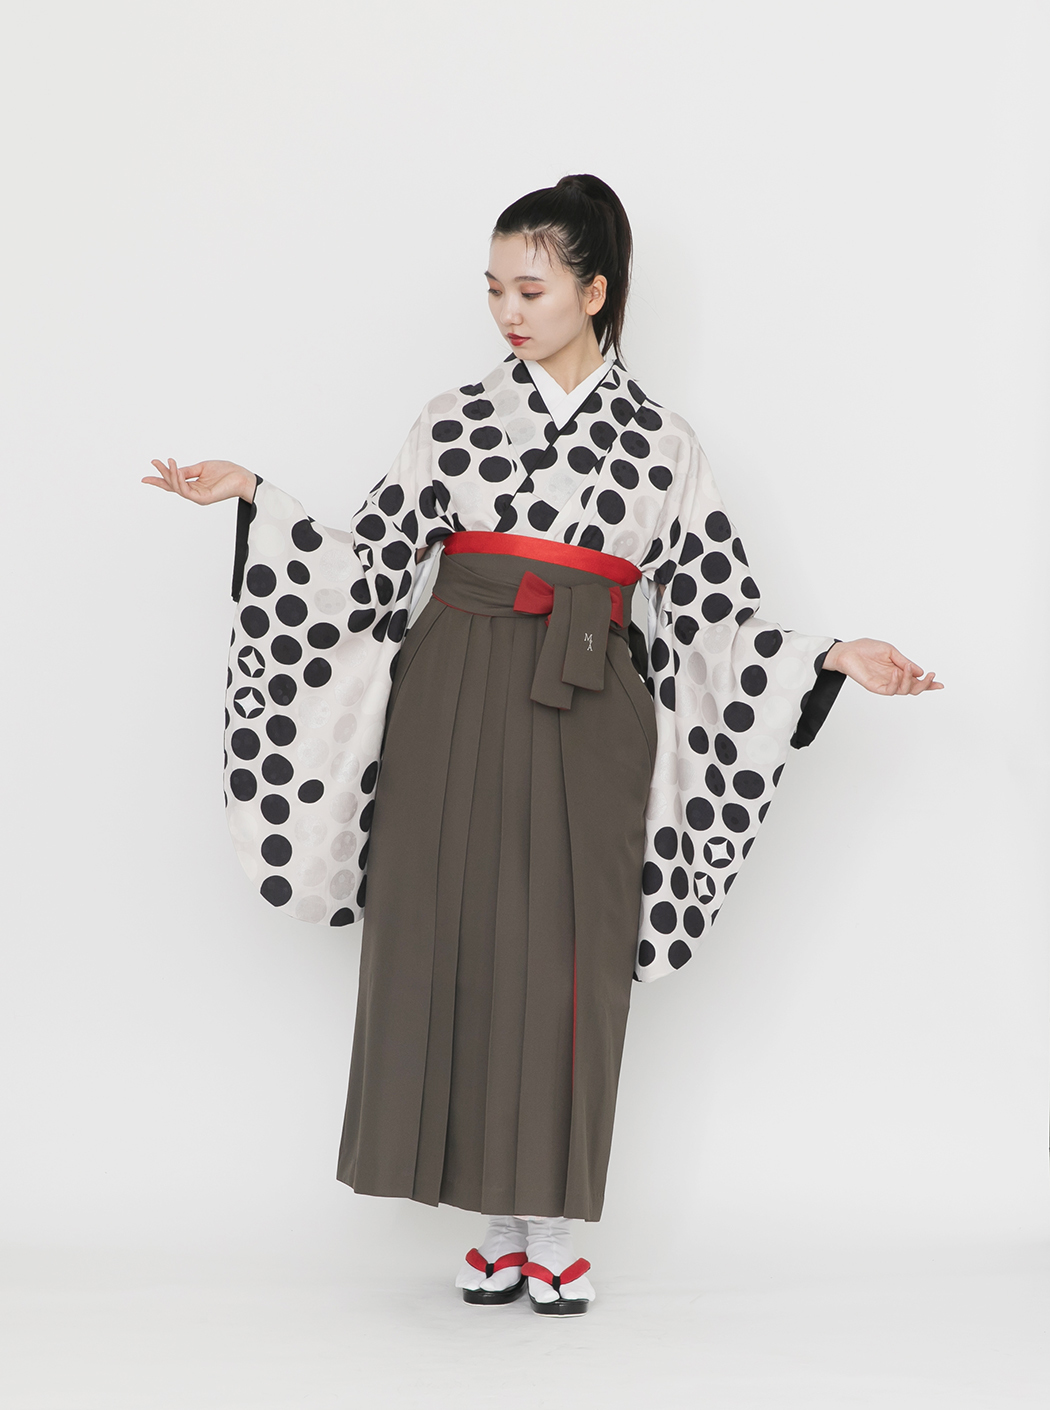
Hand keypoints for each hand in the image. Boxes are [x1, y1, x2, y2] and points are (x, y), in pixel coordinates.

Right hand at [142, 458, 254, 504]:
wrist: (242, 477)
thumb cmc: (226, 472)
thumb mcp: (202, 468)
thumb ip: (187, 471)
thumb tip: (173, 469)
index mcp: (194, 486)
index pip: (173, 484)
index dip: (159, 480)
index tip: (144, 478)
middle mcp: (194, 493)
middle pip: (172, 486)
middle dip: (162, 474)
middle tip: (154, 462)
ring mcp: (198, 497)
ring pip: (177, 487)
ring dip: (171, 474)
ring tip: (168, 462)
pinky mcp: (202, 498)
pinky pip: (186, 490)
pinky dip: (179, 479)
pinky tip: (176, 470)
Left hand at [822, 638, 942, 694]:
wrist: (847, 651)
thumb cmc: (866, 649)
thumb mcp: (890, 651)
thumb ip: (904, 661)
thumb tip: (920, 671)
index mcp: (898, 670)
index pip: (916, 680)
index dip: (929, 684)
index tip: (940, 684)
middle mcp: (893, 679)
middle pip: (913, 689)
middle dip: (925, 685)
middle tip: (930, 676)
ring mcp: (885, 684)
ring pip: (904, 691)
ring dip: (910, 680)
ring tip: (906, 668)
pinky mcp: (875, 687)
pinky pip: (890, 689)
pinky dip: (896, 682)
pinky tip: (896, 672)